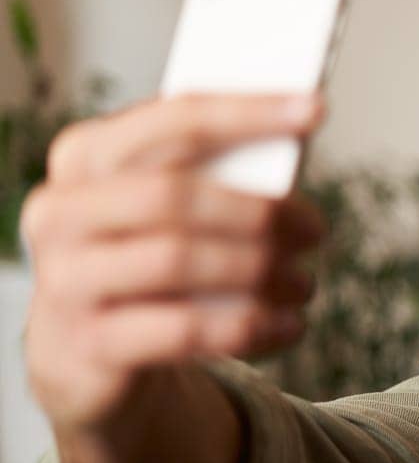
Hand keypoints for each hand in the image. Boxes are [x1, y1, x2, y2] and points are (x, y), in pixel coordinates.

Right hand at [21, 93, 325, 432]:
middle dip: (259, 211)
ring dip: (260, 271)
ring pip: (177, 261)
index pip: (172, 120)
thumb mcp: (164, 209)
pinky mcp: (88, 345)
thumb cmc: (144, 259)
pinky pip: (183, 330)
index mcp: (85, 156)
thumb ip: (211, 174)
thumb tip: (294, 144)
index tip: (316, 109)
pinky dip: (250, 326)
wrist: (87, 353)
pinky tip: (287, 325)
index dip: (248, 112)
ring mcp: (65, 280)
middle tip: (316, 230)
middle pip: (174, 195)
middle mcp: (60, 211)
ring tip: (304, 284)